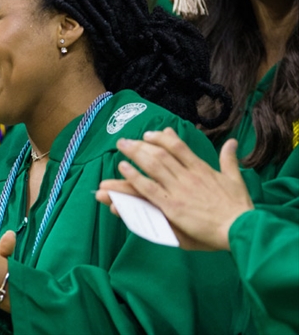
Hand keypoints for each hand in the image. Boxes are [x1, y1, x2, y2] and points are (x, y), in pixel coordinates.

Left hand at [96, 129, 252, 250]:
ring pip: (152, 166)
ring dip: (134, 154)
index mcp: (202, 169)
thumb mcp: (236, 179)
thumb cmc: (239, 207)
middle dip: (140, 145)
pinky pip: (149, 188)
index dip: (161, 138)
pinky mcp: (172, 206)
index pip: (179, 146)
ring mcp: (179, 190)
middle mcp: (188, 176)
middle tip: (124, 140)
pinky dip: (135, 177)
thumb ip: (229, 160)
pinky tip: (123, 168)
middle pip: (160, 154)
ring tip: (121, 147)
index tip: (149, 134)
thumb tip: (232, 142)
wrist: (241, 228)